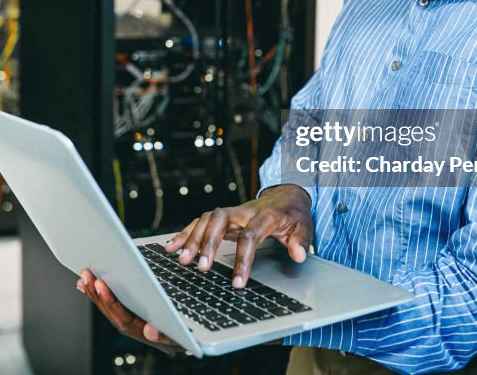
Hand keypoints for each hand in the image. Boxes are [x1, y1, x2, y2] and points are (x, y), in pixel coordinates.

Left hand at [76, 269, 182, 355]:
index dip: (109, 301)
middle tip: (86, 275)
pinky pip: (109, 305)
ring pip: (107, 307)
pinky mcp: (126, 314)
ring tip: (84, 276)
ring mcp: (127, 321)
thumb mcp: (178, 337)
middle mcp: (131, 328)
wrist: (180, 339)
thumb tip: (150, 331)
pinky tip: (87, 285)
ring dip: (94, 292)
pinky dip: (97, 294)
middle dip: (97, 293)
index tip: (100, 285)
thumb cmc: (180, 335)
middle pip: (110, 311)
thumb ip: (165, 336)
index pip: (121, 318)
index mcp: (141, 331)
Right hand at [164, 184, 312, 288]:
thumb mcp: (305, 226)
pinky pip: (200, 222)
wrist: (286, 195)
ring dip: (192, 239)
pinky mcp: (222, 217)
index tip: (238, 282)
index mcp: (265, 215)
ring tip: (181, 260)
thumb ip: (301, 240)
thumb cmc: (293, 214)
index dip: (243, 259)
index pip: (250, 235)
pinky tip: (172, 246)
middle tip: (201, 267)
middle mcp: (243, 211)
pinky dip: (185, 233)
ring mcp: (231, 212)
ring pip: (206, 220)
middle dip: (207, 243)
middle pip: (219, 221)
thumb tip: (299, 254)